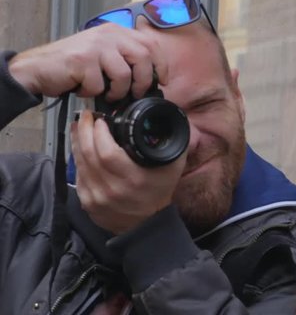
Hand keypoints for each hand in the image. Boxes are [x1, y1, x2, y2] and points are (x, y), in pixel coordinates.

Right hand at [8, 23, 167, 99]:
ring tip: (107, 93)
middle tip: (136, 93)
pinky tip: (83, 88)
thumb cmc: (72, 65)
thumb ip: (124, 57)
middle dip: (143, 81)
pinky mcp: (82, 60)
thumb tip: (150, 78)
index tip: (162, 79)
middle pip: (143, 57)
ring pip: (124, 74)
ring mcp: (95, 46)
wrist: (37, 68)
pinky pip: (100, 85)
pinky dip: (93, 93)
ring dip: (118, 90)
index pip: (150, 43)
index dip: (161, 64)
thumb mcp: (103, 54)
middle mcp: (108, 34)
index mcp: (116, 31)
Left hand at [70, 110, 185, 233]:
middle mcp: (113, 189)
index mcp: (134, 179)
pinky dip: (77, 158)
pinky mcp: (87, 202)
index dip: (99, 132)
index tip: (101, 120)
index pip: (108, 152)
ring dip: (77, 141)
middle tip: (86, 116)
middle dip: (85, 130)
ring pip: (79, 163)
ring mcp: (97, 197)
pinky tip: (79, 147)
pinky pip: (78, 175)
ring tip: (79, 126)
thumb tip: (170, 120)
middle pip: (89, 154)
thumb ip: (172, 144)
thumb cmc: (158, 193)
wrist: (146, 225)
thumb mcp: (173, 167)